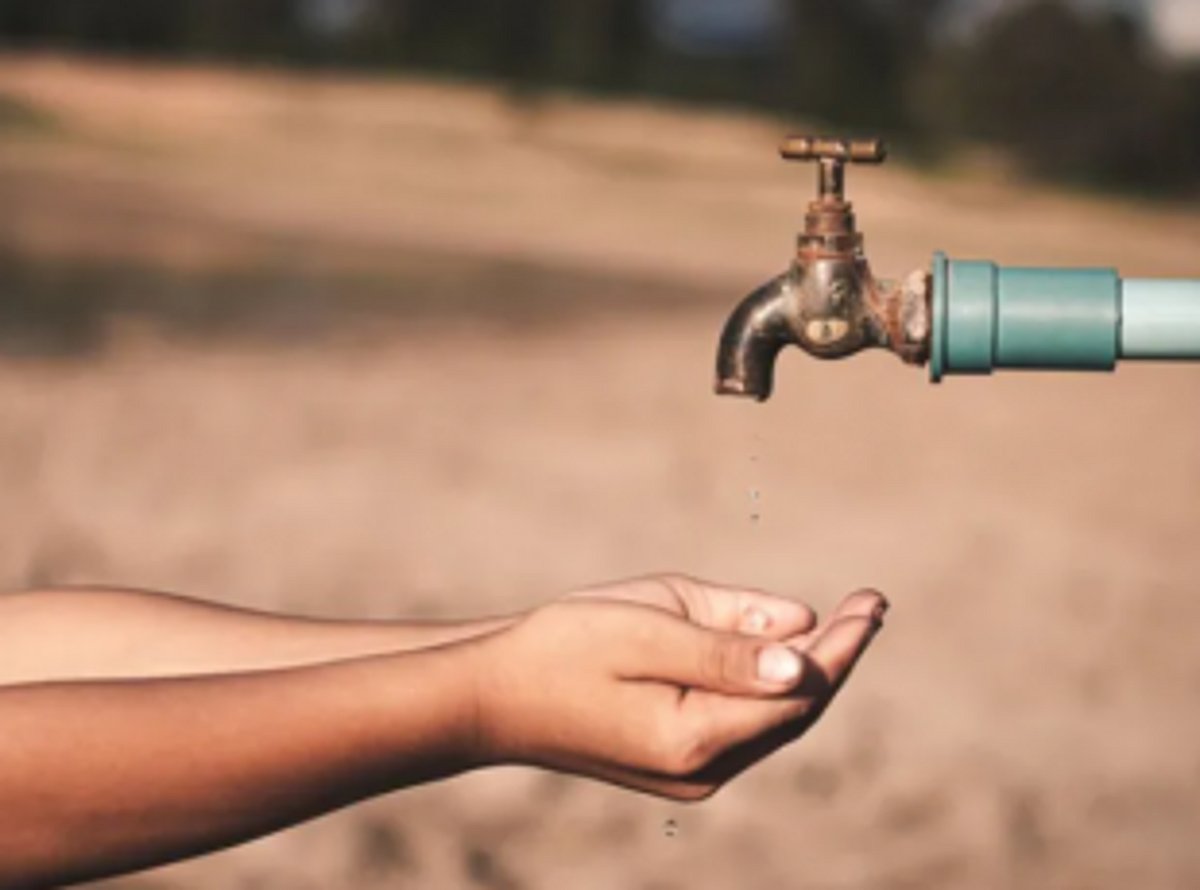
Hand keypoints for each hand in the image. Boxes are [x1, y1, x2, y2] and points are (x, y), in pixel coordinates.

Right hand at [470, 576, 885, 799]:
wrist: (494, 696)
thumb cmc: (563, 647)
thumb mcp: (646, 624)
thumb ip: (727, 641)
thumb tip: (805, 650)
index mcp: (697, 735)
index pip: (800, 691)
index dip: (843, 645)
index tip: (874, 602)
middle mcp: (703, 770)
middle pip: (796, 711)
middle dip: (836, 655)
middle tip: (871, 604)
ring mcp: (691, 774)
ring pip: (774, 719)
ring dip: (808, 670)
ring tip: (842, 621)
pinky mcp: (678, 763)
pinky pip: (744, 722)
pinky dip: (770, 685)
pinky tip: (782, 650)